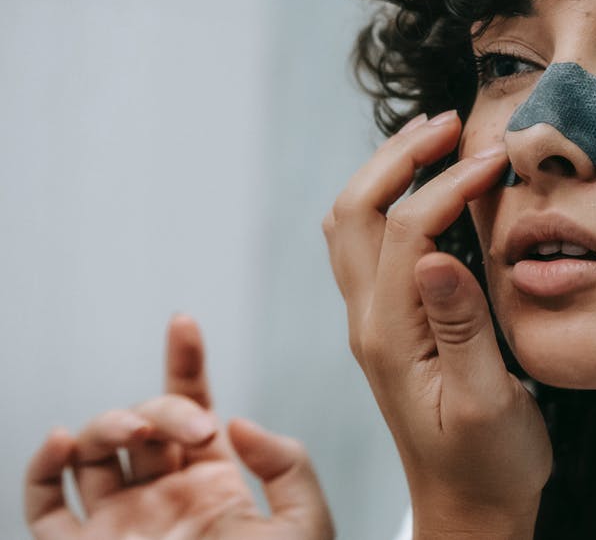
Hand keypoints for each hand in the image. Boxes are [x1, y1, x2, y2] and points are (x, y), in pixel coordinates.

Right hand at [24, 315, 333, 539]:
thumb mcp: (306, 525)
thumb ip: (287, 466)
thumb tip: (235, 422)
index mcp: (214, 482)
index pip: (193, 407)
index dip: (184, 362)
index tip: (184, 322)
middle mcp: (162, 495)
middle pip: (144, 423)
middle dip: (161, 408)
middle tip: (194, 429)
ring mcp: (119, 521)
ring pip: (94, 452)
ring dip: (105, 424)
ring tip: (130, 431)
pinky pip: (45, 505)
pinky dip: (44, 468)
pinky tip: (64, 442)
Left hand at [323, 110, 550, 534]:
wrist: (468, 507)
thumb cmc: (488, 464)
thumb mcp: (488, 402)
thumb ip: (463, 328)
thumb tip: (439, 254)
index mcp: (391, 334)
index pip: (409, 228)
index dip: (450, 183)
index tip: (497, 158)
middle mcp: (370, 321)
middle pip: (355, 210)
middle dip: (398, 155)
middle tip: (450, 122)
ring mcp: (374, 322)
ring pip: (354, 224)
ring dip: (387, 172)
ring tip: (434, 140)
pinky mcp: (390, 327)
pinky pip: (371, 247)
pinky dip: (393, 201)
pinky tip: (429, 192)